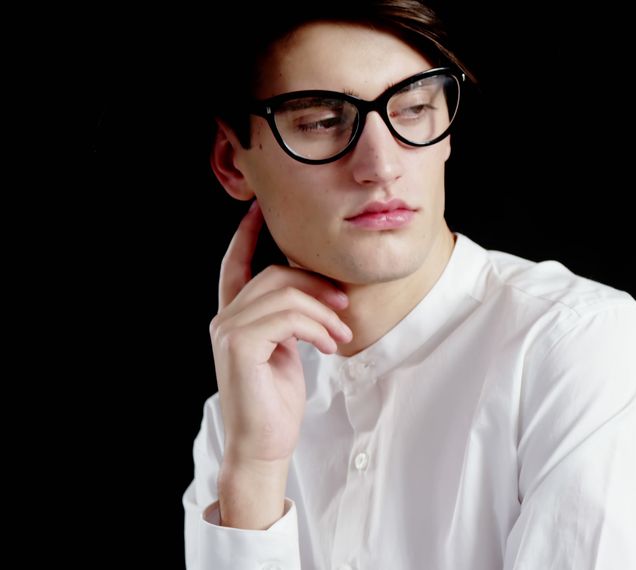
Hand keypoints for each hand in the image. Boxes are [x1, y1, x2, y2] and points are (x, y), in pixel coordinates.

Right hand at [208, 201, 352, 526]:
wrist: (264, 443)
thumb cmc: (277, 401)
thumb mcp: (288, 350)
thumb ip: (290, 319)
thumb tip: (319, 293)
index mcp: (235, 318)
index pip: (236, 266)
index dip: (247, 235)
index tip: (261, 210)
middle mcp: (225, 319)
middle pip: (275, 275)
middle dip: (316, 284)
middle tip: (344, 305)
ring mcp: (228, 331)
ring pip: (284, 293)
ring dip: (323, 310)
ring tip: (340, 334)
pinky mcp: (239, 345)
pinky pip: (287, 316)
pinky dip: (316, 326)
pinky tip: (329, 345)